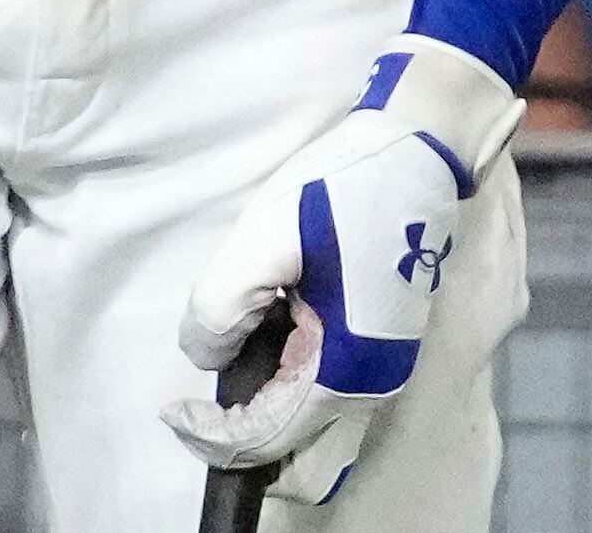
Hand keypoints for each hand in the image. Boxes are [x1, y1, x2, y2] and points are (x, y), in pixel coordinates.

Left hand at [161, 37, 522, 502]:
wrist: (419, 146)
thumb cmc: (343, 188)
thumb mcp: (265, 238)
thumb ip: (223, 305)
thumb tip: (206, 355)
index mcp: (346, 371)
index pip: (268, 439)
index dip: (213, 436)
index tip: (172, 409)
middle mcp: (372, 383)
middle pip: (293, 445)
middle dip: (240, 436)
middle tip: (197, 405)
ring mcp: (382, 364)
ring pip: (309, 421)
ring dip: (263, 411)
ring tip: (226, 368)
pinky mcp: (382, 340)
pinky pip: (324, 388)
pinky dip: (286, 386)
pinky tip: (263, 342)